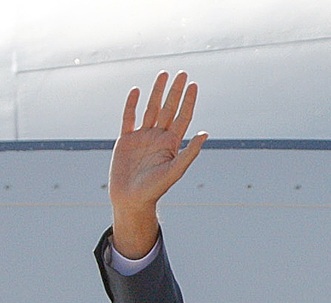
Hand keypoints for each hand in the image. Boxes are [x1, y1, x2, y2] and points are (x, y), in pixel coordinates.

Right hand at [111, 73, 206, 257]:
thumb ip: (189, 153)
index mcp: (171, 144)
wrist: (131, 200)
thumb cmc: (154, 190)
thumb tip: (205, 133)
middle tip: (182, 73)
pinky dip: (131, 104)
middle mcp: (158, 138)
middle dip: (175, 91)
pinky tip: (136, 91)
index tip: (193, 84)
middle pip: (168, 109)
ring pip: (150, 109)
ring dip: (157, 92)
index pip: (182, 117)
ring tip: (163, 74)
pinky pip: (129, 118)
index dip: (188, 101)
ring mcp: (142, 137)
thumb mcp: (174, 171)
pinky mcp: (126, 140)